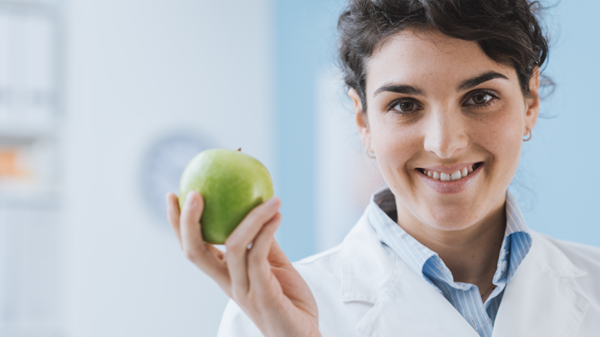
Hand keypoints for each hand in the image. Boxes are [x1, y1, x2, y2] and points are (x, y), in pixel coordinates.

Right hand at [166, 191, 320, 336]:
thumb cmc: (289, 302)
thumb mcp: (274, 266)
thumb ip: (263, 243)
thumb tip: (259, 210)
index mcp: (225, 276)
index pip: (194, 248)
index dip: (179, 224)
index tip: (174, 195)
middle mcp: (228, 283)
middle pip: (195, 252)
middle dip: (187, 221)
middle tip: (195, 192)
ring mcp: (244, 290)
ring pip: (233, 246)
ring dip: (251, 216)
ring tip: (268, 198)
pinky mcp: (263, 295)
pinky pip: (259, 255)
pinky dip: (267, 231)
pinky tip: (277, 215)